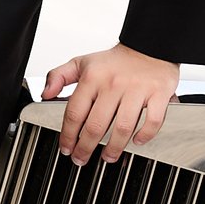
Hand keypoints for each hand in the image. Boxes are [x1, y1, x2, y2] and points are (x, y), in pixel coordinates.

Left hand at [43, 45, 179, 165]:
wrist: (149, 45)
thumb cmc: (116, 60)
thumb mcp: (82, 62)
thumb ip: (58, 76)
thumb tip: (45, 94)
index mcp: (93, 78)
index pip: (75, 113)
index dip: (68, 135)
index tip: (66, 148)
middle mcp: (114, 84)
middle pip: (96, 125)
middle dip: (86, 148)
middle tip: (82, 158)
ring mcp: (137, 90)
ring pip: (123, 128)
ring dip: (114, 148)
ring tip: (108, 157)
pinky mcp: (159, 94)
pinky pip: (152, 121)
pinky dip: (144, 135)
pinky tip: (137, 141)